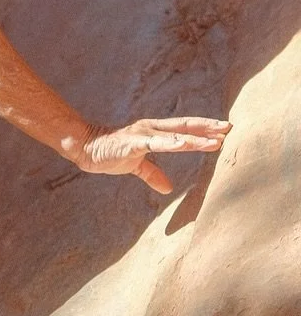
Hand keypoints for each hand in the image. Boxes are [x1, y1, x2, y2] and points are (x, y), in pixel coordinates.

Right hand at [72, 117, 231, 193]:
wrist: (84, 148)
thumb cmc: (109, 153)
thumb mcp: (135, 165)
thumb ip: (152, 174)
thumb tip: (167, 189)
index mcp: (153, 132)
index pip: (184, 128)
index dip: (203, 129)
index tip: (223, 131)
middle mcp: (152, 129)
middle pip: (185, 126)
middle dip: (207, 128)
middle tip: (229, 128)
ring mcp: (143, 134)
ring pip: (175, 135)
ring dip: (196, 138)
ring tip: (215, 140)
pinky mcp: (133, 143)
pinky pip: (155, 143)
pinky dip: (171, 143)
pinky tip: (184, 144)